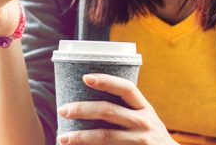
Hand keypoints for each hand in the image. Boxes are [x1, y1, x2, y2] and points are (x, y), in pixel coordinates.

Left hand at [57, 74, 176, 144]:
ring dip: (80, 137)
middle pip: (108, 111)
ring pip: (105, 136)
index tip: (85, 77)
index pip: (126, 88)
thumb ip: (128, 111)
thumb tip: (90, 105)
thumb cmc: (152, 138)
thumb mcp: (147, 120)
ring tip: (62, 138)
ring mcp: (140, 140)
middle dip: (82, 109)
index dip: (106, 81)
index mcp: (145, 109)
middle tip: (63, 110)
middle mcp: (144, 122)